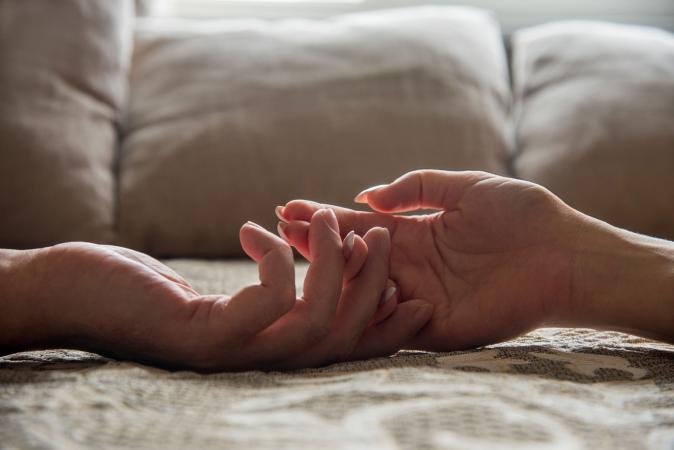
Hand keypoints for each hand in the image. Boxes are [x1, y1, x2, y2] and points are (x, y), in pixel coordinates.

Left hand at [0, 209, 431, 369]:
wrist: (73, 296)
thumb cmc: (142, 291)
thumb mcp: (217, 292)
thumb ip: (264, 294)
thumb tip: (303, 268)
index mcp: (263, 357)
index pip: (341, 352)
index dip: (385, 330)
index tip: (417, 297)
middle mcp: (253, 366)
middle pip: (340, 339)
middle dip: (372, 288)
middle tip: (381, 235)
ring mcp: (230, 355)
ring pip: (314, 321)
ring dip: (334, 266)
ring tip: (332, 220)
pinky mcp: (205, 335)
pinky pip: (269, 298)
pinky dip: (275, 256)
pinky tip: (252, 229)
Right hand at [278, 170, 584, 349]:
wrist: (564, 254)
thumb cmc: (521, 215)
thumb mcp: (464, 185)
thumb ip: (415, 187)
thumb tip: (365, 194)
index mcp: (415, 233)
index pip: (359, 225)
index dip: (325, 217)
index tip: (288, 208)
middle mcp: (410, 266)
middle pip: (352, 258)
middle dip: (316, 244)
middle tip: (280, 230)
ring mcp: (418, 297)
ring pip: (363, 290)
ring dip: (333, 274)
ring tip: (303, 252)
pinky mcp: (434, 326)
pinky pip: (389, 324)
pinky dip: (362, 311)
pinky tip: (335, 290)